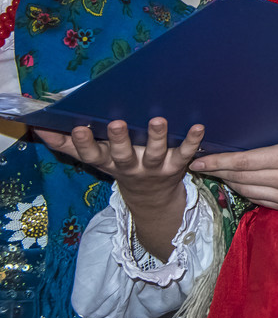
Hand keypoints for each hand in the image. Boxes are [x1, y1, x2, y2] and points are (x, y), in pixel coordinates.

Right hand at [37, 118, 203, 197]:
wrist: (152, 198)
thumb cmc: (120, 166)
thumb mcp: (95, 158)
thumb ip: (68, 144)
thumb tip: (39, 127)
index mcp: (108, 162)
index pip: (92, 155)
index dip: (83, 143)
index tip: (77, 128)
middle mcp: (131, 166)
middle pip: (123, 155)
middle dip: (118, 140)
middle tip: (115, 123)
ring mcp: (155, 167)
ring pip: (156, 153)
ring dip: (157, 137)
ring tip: (158, 120)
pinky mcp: (178, 165)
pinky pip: (186, 152)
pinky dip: (193, 141)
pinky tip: (199, 126)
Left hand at [190, 132, 277, 211]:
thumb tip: (252, 141)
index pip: (243, 162)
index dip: (218, 162)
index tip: (199, 160)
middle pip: (241, 178)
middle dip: (218, 171)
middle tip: (201, 165)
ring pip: (247, 191)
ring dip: (230, 182)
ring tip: (217, 173)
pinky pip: (260, 200)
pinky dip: (246, 191)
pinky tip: (239, 184)